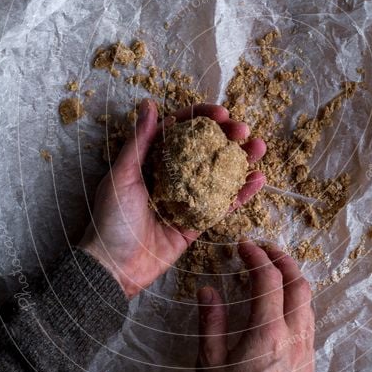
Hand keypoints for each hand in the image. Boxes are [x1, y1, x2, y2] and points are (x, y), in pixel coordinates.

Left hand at [80, 100, 265, 298]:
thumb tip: (150, 104)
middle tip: (244, 130)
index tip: (221, 114)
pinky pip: (223, 204)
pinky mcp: (198, 222)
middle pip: (205, 148)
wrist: (114, 267)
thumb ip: (138, 141)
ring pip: (219, 173)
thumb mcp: (122, 176)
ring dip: (241, 159)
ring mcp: (188, 198)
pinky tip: (259, 179)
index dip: (201, 118)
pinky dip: (242, 192)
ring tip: (260, 148)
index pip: (181, 129)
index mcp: (152, 159)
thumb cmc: (111, 219)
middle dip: (227, 136)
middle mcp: (173, 175)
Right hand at [196, 242, 314, 371]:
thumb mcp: (208, 363)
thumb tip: (207, 289)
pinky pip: (310, 327)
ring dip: (294, 283)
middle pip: (300, 285)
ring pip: (309, 305)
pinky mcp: (310, 370)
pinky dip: (299, 307)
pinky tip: (283, 311)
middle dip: (284, 260)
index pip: (269, 280)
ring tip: (276, 275)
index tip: (244, 246)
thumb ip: (211, 321)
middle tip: (266, 250)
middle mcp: (295, 339)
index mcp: (268, 334)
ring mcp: (307, 355)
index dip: (257, 256)